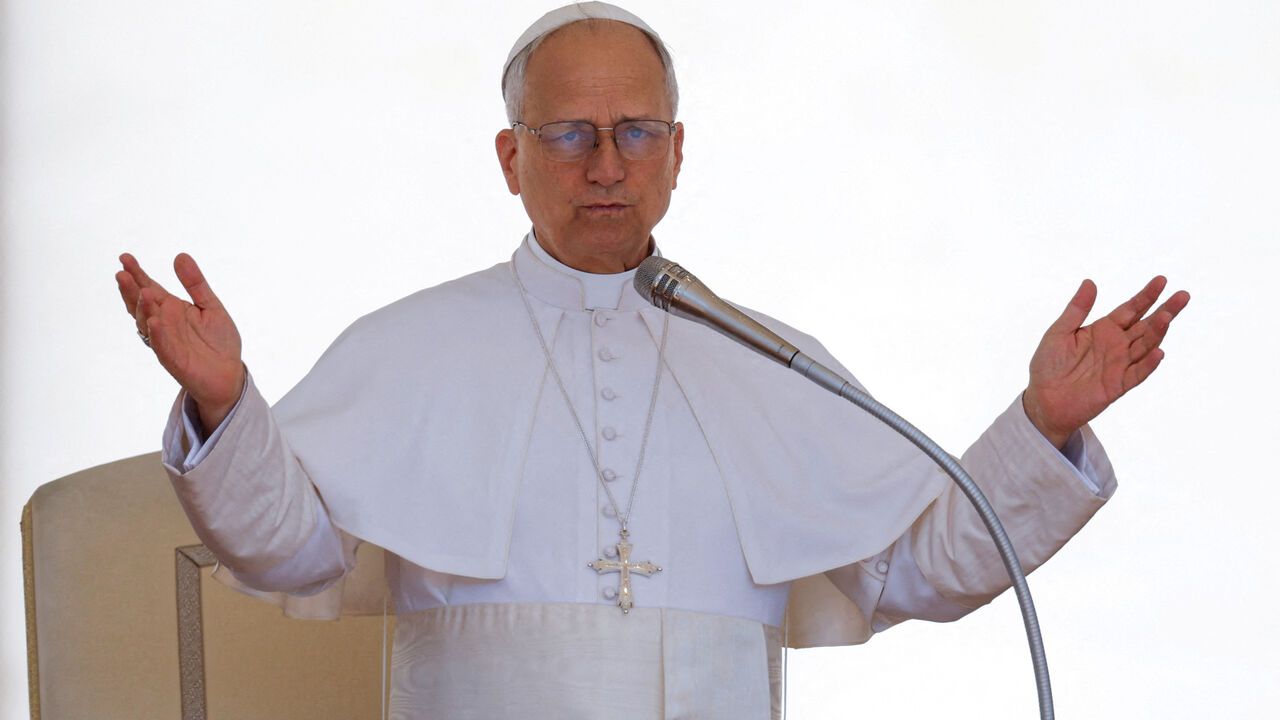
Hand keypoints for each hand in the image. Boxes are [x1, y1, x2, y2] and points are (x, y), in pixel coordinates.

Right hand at [116, 253, 244, 430]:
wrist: (229, 373)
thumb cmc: (218, 341)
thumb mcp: (211, 305)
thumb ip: (196, 283)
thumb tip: (180, 255)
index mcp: (171, 308)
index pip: (149, 287)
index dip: (137, 273)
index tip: (125, 257)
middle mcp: (163, 323)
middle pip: (141, 304)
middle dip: (131, 290)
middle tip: (122, 273)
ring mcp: (165, 341)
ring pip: (147, 324)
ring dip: (143, 309)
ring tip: (144, 293)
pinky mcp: (174, 360)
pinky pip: (162, 346)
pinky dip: (158, 334)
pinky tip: (155, 322)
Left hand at [1023, 277, 1189, 448]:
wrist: (1044, 400)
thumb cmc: (1048, 365)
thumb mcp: (1059, 332)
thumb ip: (1077, 309)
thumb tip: (1090, 282)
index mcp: (1103, 329)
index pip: (1130, 309)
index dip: (1146, 296)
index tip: (1162, 280)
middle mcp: (1116, 345)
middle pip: (1146, 325)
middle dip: (1164, 310)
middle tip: (1183, 295)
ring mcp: (1120, 365)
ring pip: (1145, 346)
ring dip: (1157, 332)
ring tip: (1167, 317)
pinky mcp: (1118, 385)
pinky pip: (1137, 373)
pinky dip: (1148, 364)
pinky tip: (1158, 352)